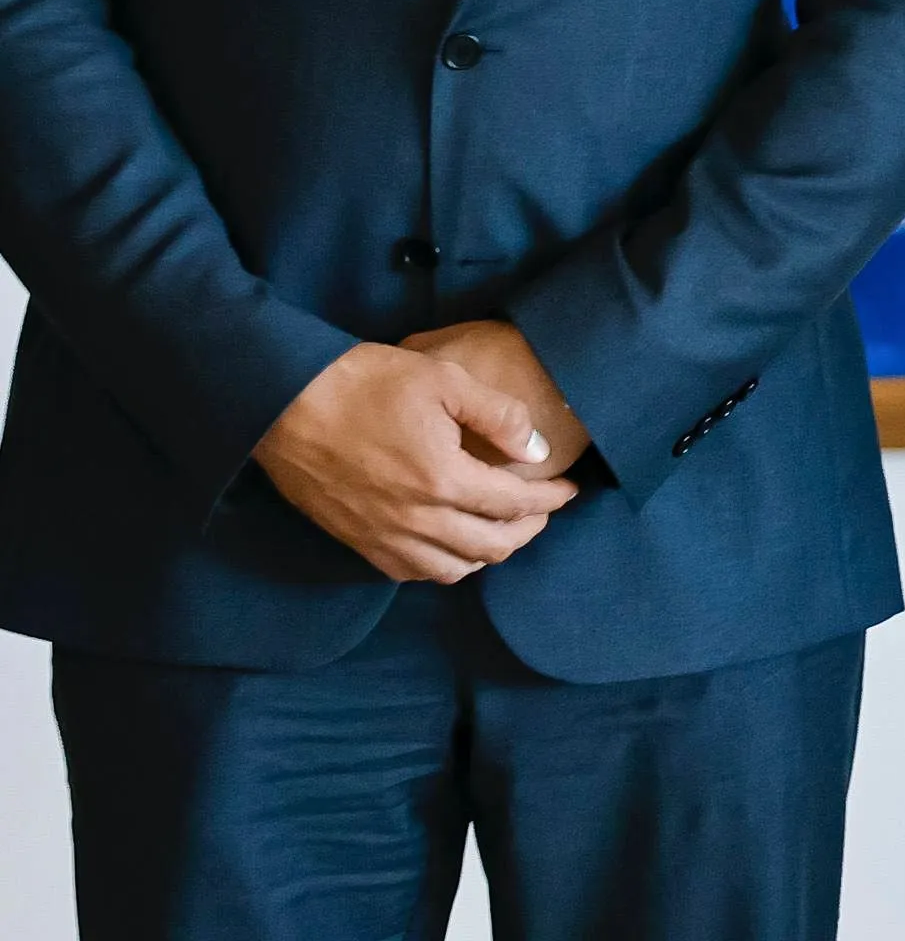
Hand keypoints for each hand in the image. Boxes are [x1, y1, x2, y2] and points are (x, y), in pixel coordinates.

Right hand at [251, 342, 579, 583]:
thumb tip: (537, 450)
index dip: (552, 499)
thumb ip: (499, 417)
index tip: (570, 488)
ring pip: (452, 569)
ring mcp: (382, 536)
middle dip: (529, 529)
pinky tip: (451, 543)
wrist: (284, 402)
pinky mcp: (355, 541)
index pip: (515, 505)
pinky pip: (410, 573)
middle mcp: (415, 520)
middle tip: (544, 508)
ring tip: (503, 527)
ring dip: (487, 552)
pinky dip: (443, 565)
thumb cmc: (366, 382)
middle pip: (491, 546)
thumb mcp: (445, 380)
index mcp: (443, 480)